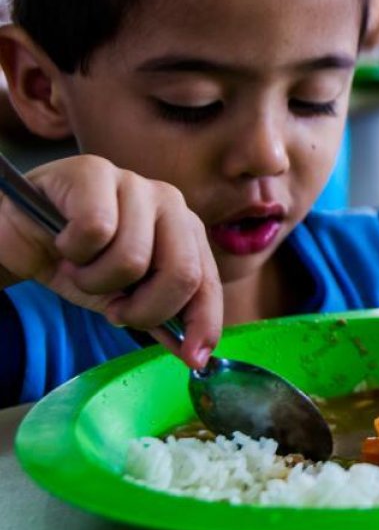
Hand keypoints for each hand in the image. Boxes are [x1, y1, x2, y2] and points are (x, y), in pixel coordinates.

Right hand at [0, 155, 221, 367]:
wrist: (18, 232)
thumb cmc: (77, 261)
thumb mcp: (121, 296)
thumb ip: (159, 317)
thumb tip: (195, 353)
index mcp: (186, 232)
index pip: (207, 281)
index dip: (204, 322)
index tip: (193, 358)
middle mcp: (170, 203)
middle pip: (182, 273)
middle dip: (144, 309)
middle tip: (112, 309)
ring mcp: (136, 183)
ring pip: (133, 259)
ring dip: (94, 281)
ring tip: (79, 268)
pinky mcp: (96, 171)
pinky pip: (96, 230)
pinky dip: (73, 250)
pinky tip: (63, 241)